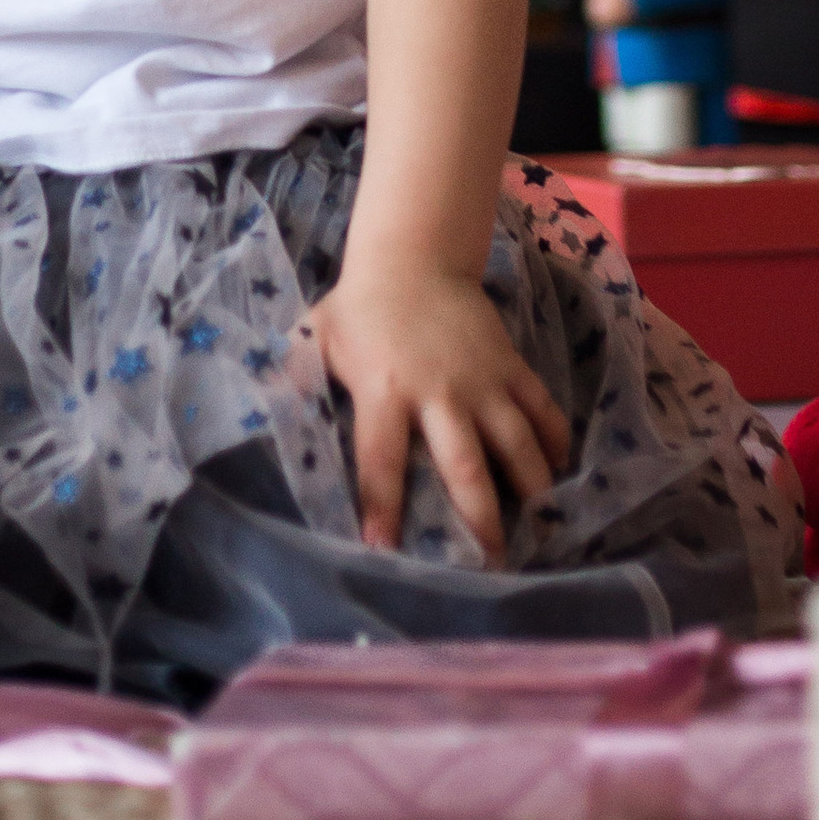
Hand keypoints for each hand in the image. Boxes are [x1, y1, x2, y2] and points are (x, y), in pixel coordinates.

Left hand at [307, 265, 571, 555]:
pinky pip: (540, 406)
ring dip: (529, 486)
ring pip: (515, 440)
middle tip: (490, 563)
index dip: (381, 506)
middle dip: (478, 517)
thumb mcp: (317, 340)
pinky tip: (560, 469)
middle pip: (464, 464)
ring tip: (539, 526)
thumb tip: (258, 420)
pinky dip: (555, 438)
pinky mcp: (510, 363)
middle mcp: (439, 392)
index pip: (381, 461)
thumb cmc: (359, 309)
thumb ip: (295, 381)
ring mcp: (482, 378)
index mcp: (384, 390)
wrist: (414, 256)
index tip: (383, 549)